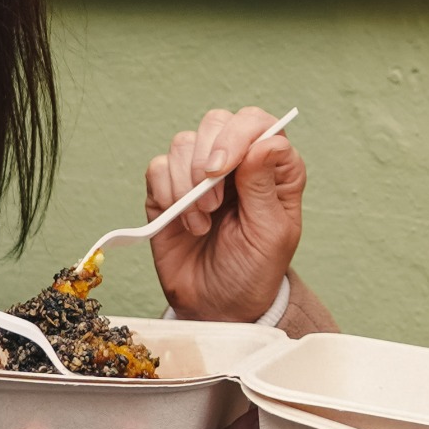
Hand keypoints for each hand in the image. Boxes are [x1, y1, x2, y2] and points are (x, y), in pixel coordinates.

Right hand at [144, 106, 303, 322]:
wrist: (217, 306)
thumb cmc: (254, 270)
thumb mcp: (271, 234)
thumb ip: (265, 186)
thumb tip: (265, 142)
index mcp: (271, 167)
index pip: (257, 123)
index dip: (238, 136)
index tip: (223, 168)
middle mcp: (236, 162)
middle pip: (217, 122)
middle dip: (207, 156)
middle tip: (211, 201)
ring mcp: (200, 174)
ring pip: (183, 142)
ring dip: (187, 183)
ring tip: (202, 221)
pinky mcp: (168, 190)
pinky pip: (157, 168)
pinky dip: (166, 193)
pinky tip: (183, 223)